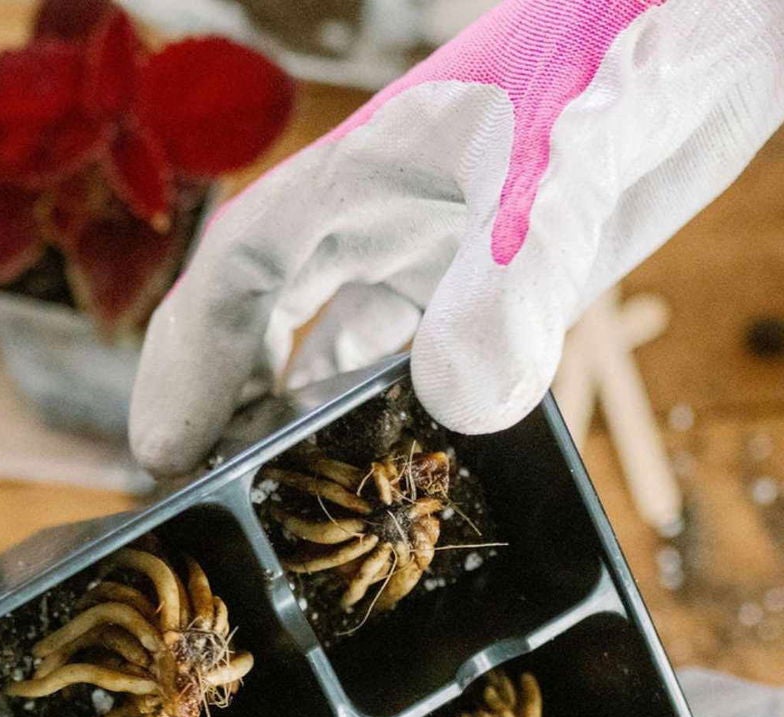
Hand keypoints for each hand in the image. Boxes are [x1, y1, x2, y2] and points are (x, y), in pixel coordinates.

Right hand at [129, 0, 783, 475]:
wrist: (739, 17)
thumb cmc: (642, 32)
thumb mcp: (567, 156)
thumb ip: (510, 280)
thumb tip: (456, 405)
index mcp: (365, 169)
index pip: (239, 268)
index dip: (187, 360)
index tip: (162, 447)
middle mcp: (390, 213)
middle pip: (269, 314)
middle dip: (226, 401)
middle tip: (206, 491)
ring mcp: (447, 247)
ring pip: (339, 342)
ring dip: (305, 414)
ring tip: (282, 496)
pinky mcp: (509, 275)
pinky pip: (424, 355)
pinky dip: (396, 408)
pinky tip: (391, 458)